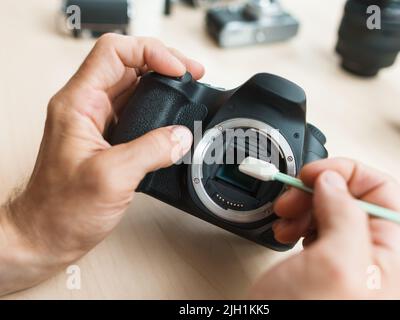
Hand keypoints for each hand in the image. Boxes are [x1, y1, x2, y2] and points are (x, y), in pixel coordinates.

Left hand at [0, 34, 203, 294]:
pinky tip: (173, 115)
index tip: (177, 70)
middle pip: (127, 63)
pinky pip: (137, 110)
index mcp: (78, 104)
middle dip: (163, 62)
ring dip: (162, 82)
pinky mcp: (108, 138)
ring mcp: (97, 122)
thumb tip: (182, 136)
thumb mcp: (111, 177)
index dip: (149, 52)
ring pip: (134, 85)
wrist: (47, 235)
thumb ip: (151, 151)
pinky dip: (159, 107)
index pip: (114, 52)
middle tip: (191, 73)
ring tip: (187, 86)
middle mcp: (86, 107)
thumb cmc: (60, 210)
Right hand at [250, 158, 399, 298]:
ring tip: (286, 217)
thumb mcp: (335, 264)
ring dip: (304, 204)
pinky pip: (314, 223)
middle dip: (319, 190)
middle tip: (293, 197)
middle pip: (353, 196)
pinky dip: (297, 218)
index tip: (314, 174)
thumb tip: (333, 181)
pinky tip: (287, 229)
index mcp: (392, 254)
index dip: (346, 174)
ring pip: (330, 207)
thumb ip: (344, 214)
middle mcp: (372, 254)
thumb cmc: (306, 316)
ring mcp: (346, 257)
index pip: (382, 190)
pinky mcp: (322, 260)